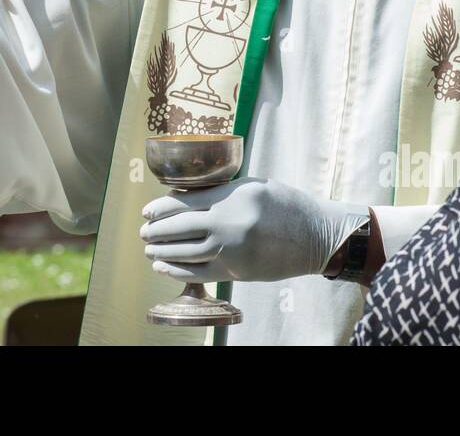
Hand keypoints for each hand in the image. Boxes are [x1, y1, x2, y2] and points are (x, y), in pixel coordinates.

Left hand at [140, 177, 366, 283]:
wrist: (317, 236)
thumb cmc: (285, 205)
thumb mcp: (252, 187)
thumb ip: (219, 192)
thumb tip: (182, 199)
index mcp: (234, 196)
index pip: (185, 202)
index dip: (160, 208)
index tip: (146, 211)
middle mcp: (231, 223)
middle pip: (181, 228)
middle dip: (156, 231)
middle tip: (143, 232)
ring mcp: (234, 250)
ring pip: (186, 253)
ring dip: (162, 252)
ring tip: (149, 250)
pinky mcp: (239, 272)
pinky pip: (200, 273)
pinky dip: (178, 271)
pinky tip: (164, 266)